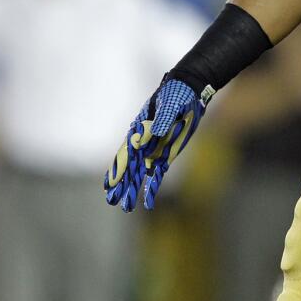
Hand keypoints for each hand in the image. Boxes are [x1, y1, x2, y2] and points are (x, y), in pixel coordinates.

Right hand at [105, 76, 205, 211]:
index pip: (125, 153)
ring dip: (133, 190)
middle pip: (129, 167)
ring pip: (140, 174)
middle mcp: (144, 143)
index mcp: (139, 130)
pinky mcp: (166, 155)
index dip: (118, 168)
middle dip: (121, 184)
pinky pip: (158, 174)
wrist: (190, 92)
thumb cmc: (176, 95)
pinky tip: (148, 202)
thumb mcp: (169, 106)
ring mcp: (154, 151)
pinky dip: (152, 188)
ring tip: (125, 207)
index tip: (110, 183)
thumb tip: (142, 141)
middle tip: (112, 201)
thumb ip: (159, 122)